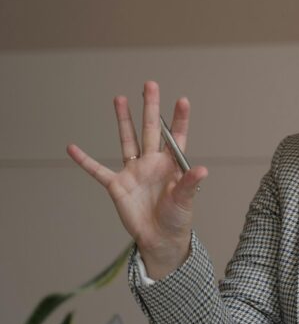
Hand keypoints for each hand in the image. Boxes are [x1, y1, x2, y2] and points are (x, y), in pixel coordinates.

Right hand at [67, 81, 207, 279]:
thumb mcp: (186, 201)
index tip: (183, 100)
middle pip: (150, 130)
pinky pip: (98, 171)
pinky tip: (71, 147)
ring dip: (123, 120)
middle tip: (150, 84)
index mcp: (172, 164)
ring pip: (127, 140)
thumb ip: (190, 184)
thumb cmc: (177, 218)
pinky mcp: (117, 185)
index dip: (179, 119)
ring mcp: (134, 171)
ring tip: (119, 98)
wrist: (159, 238)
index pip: (176, 137)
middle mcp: (152, 162)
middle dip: (150, 108)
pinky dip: (85, 160)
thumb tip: (202, 170)